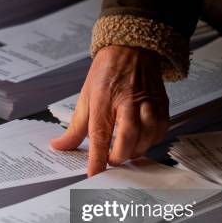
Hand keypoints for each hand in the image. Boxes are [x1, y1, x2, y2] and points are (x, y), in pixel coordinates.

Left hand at [51, 45, 168, 175]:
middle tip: (112, 161)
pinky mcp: (162, 103)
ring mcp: (148, 101)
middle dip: (120, 155)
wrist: (132, 48)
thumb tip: (59, 146)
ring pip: (148, 135)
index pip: (100, 134)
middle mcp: (128, 100)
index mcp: (104, 98)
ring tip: (125, 152)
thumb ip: (74, 128)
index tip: (94, 174)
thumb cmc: (107, 72)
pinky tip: (141, 141)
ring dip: (136, 150)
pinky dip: (151, 141)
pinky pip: (160, 130)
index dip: (97, 158)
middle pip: (128, 136)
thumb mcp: (85, 97)